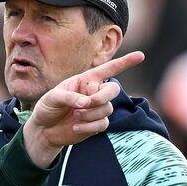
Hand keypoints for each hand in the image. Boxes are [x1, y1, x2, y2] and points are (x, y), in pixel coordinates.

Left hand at [22, 52, 144, 166]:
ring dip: (91, 114)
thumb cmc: (47, 108)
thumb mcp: (52, 98)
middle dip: (101, 97)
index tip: (141, 55)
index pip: (109, 69)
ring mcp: (97, 108)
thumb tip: (86, 103)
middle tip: (86, 104)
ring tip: (75, 116)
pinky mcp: (97, 124)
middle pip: (113, 90)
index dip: (125, 62)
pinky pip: (103, 124)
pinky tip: (76, 128)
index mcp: (86, 79)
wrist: (45, 130)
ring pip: (107, 109)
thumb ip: (70, 97)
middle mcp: (94, 92)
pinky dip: (89, 127)